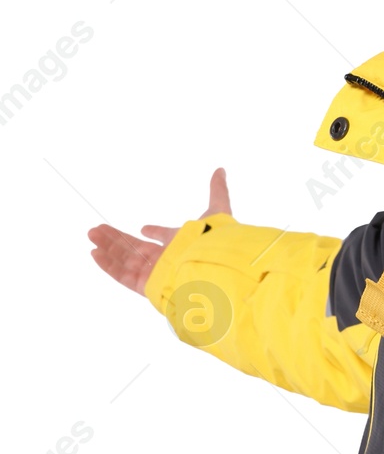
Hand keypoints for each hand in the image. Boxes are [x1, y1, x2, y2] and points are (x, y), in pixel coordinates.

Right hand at [88, 168, 231, 297]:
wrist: (211, 265)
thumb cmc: (215, 239)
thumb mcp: (217, 210)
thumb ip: (218, 190)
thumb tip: (220, 169)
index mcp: (183, 242)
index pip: (165, 237)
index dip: (155, 232)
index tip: (144, 228)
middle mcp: (168, 258)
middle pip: (137, 248)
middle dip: (117, 238)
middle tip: (97, 228)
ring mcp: (156, 272)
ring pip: (126, 259)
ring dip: (108, 246)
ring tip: (92, 234)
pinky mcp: (147, 284)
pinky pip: (123, 275)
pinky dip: (108, 264)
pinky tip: (95, 252)